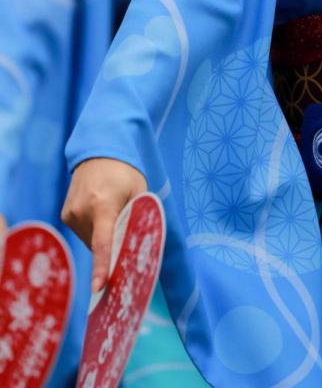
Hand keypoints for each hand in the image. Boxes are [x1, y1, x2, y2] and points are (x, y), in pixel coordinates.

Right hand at [62, 158, 146, 291]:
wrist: (98, 153)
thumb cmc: (124, 173)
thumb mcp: (138, 191)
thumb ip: (137, 218)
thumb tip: (138, 248)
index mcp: (104, 205)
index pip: (103, 242)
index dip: (101, 267)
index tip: (99, 287)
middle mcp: (82, 211)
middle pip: (100, 246)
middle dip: (113, 245)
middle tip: (124, 228)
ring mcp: (71, 214)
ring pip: (91, 242)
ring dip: (103, 237)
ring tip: (110, 211)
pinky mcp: (65, 215)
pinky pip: (83, 233)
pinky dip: (94, 230)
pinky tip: (99, 211)